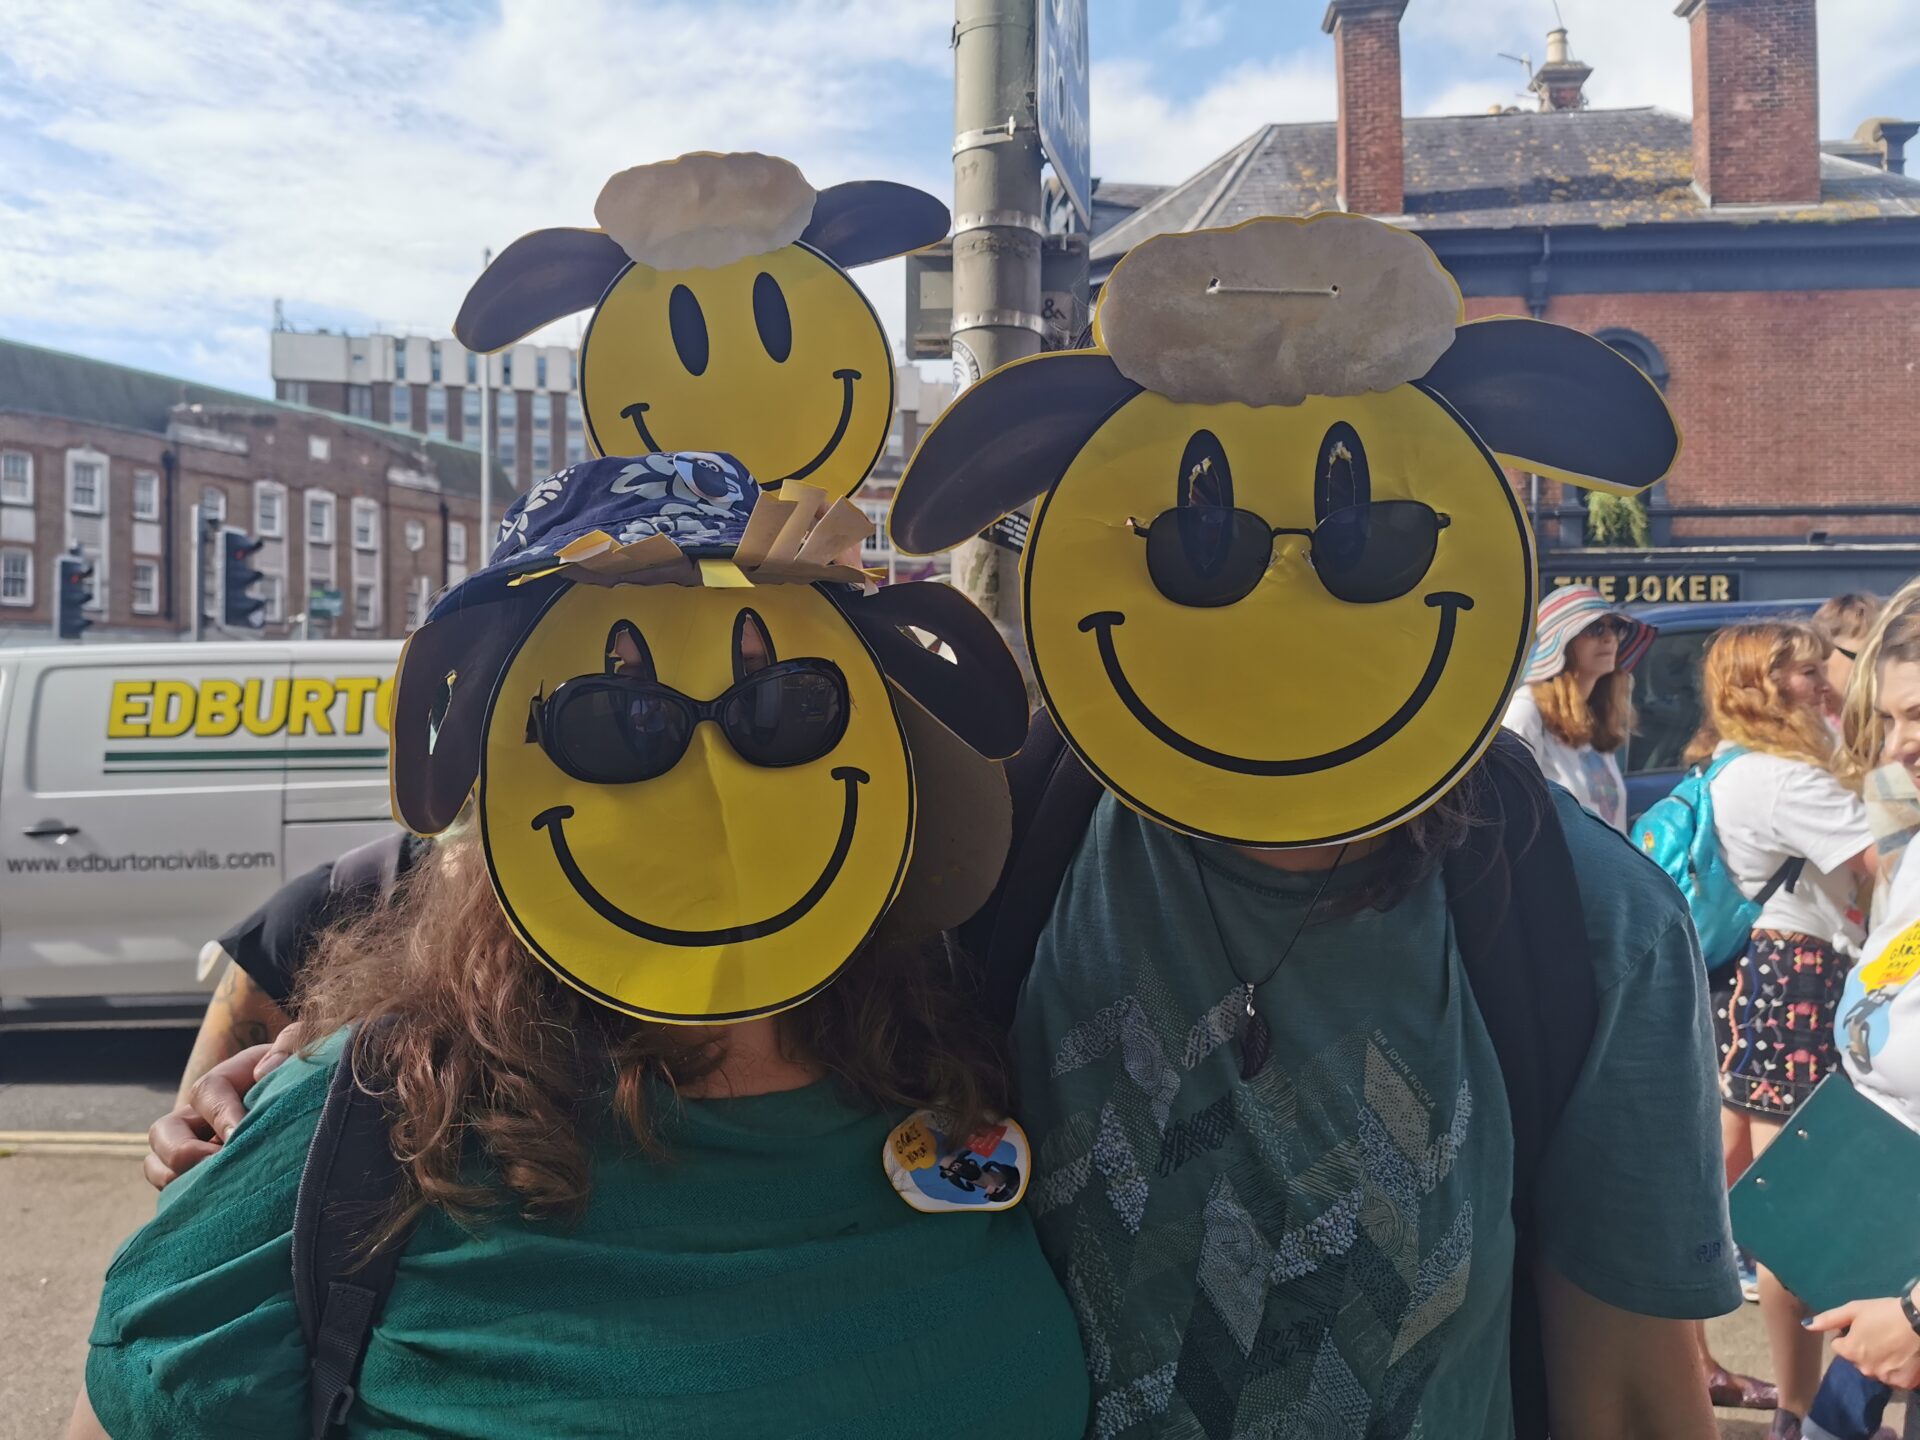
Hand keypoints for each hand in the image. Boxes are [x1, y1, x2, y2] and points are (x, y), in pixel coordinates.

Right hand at [144, 1024, 305, 1189]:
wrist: (317, 1110)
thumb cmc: (309, 1076)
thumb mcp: (305, 1048)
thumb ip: (290, 1044)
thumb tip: (264, 1072)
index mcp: (226, 1081)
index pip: (207, 1091)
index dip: (219, 1113)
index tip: (240, 1134)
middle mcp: (202, 1116)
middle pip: (163, 1131)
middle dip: (183, 1151)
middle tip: (218, 1165)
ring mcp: (198, 1149)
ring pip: (158, 1165)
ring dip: (176, 1179)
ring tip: (213, 1190)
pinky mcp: (204, 1178)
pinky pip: (177, 1194)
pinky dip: (186, 1202)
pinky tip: (216, 1208)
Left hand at [1806, 1294, 1919, 1388]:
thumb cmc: (1884, 1312)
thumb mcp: (1854, 1310)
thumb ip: (1829, 1319)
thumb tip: (1806, 1326)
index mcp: (1849, 1352)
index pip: (1839, 1347)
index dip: (1848, 1336)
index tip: (1861, 1327)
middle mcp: (1865, 1369)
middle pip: (1857, 1360)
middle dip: (1863, 1350)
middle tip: (1879, 1336)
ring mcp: (1885, 1378)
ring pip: (1876, 1370)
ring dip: (1880, 1362)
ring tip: (1892, 1346)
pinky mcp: (1904, 1384)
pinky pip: (1894, 1378)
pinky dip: (1897, 1370)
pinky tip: (1903, 1357)